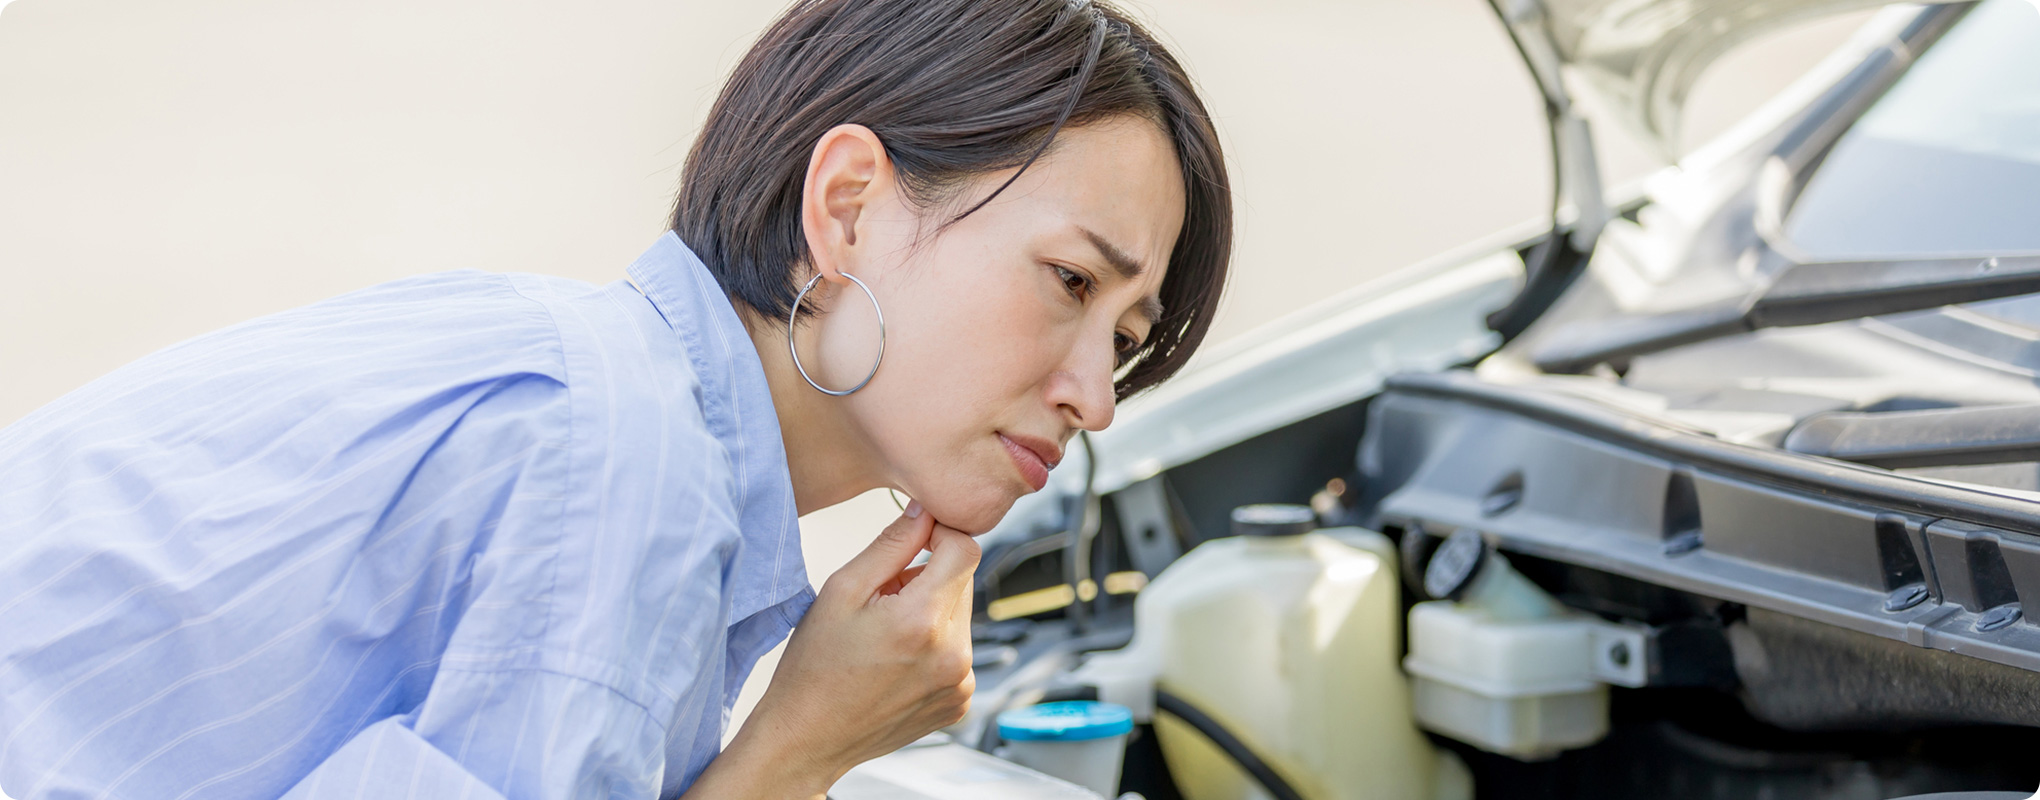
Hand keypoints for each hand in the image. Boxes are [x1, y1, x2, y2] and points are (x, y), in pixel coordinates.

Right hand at [687, 504, 980, 798]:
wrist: (808, 738)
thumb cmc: (815, 668)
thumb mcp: (841, 590)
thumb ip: (891, 544)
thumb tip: (925, 511)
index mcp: (923, 621)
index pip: (965, 549)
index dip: (939, 536)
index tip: (914, 543)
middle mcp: (954, 655)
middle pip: (963, 582)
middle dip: (928, 578)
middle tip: (884, 599)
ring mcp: (961, 684)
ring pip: (960, 616)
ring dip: (932, 612)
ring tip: (887, 635)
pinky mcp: (960, 702)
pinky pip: (959, 652)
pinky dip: (935, 646)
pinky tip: (897, 661)